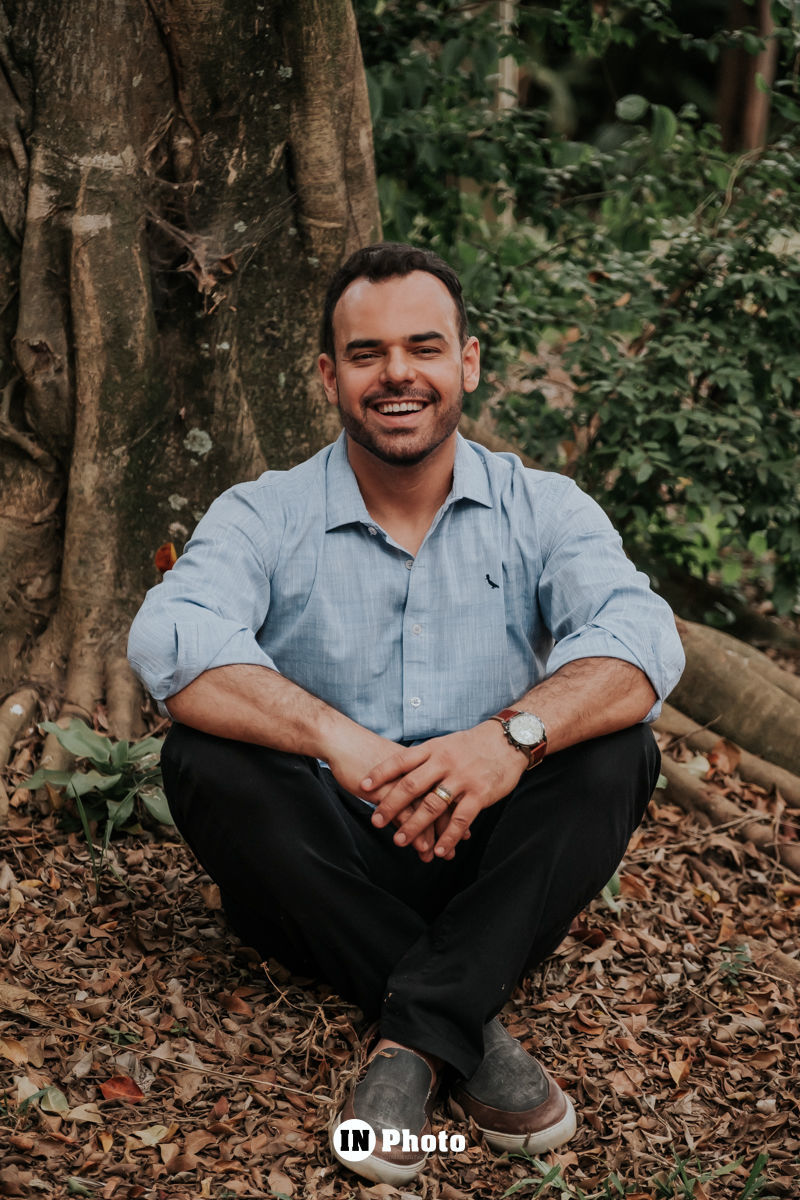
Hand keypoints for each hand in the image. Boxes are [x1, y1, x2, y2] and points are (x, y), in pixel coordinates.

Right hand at [325, 726, 445, 862]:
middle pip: (440, 804)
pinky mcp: (386, 789)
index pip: (445, 791)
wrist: (343, 740)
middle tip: (451, 852)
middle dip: (446, 830)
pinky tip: (420, 847)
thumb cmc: (366, 752)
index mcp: (423, 763)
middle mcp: (418, 771)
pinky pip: (406, 813)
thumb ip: (407, 778)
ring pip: (426, 811)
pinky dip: (416, 831)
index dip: (454, 814)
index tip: (462, 834)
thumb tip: (418, 795)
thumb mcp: (394, 764)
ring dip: (430, 836)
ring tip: (432, 856)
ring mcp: (403, 781)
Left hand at [361, 721, 526, 859]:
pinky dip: (449, 836)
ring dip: (414, 826)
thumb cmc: (472, 745)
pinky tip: (438, 850)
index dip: (380, 773)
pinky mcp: (480, 794)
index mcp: (433, 749)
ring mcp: (462, 779)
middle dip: (391, 805)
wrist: (508, 740)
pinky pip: (461, 818)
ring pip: (433, 805)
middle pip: (412, 785)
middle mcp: (445, 763)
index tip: (362, 786)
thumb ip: (424, 759)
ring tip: (400, 841)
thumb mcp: (445, 744)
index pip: (401, 761)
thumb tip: (397, 772)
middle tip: (375, 821)